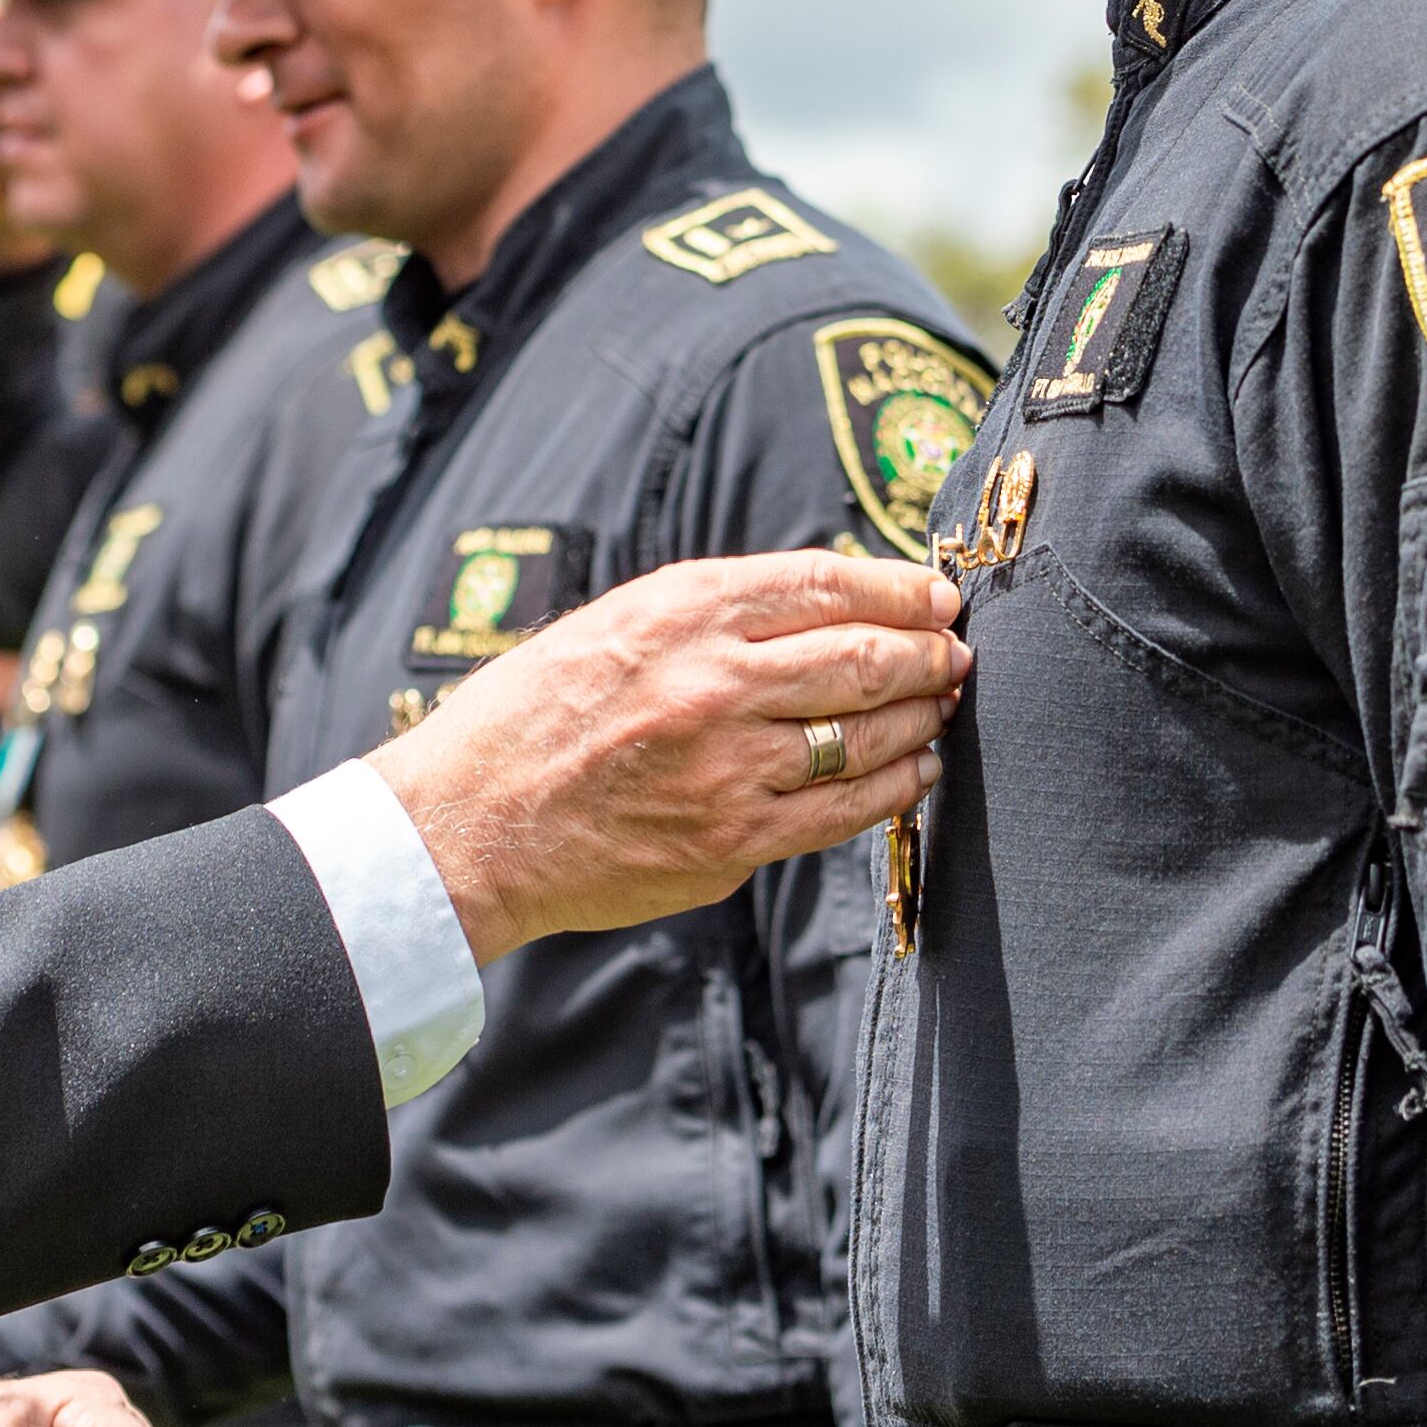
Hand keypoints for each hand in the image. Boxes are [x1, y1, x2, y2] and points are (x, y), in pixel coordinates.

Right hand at [371, 551, 966, 963]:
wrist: (470, 822)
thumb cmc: (534, 715)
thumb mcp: (616, 622)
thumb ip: (715, 610)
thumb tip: (828, 600)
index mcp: (680, 611)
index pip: (825, 583)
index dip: (899, 587)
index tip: (937, 593)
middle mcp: (712, 682)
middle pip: (864, 657)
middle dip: (929, 652)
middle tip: (955, 651)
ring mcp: (728, 769)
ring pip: (867, 736)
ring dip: (922, 717)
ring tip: (942, 704)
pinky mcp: (733, 843)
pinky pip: (844, 813)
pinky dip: (895, 786)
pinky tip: (913, 770)